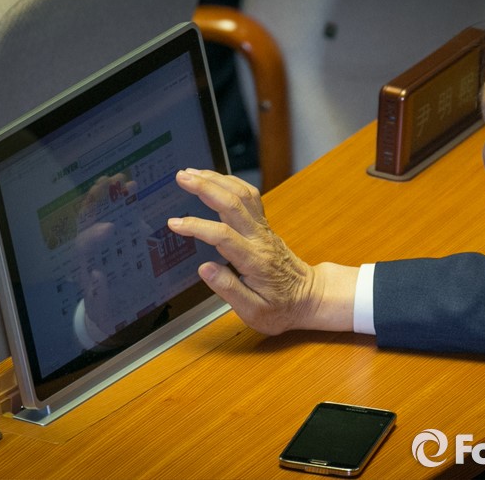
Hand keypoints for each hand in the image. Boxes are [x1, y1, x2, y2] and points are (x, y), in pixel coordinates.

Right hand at [167, 169, 356, 334]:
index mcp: (254, 261)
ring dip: (217, 180)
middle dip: (205, 187)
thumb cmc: (281, 307)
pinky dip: (232, 183)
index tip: (175, 223)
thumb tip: (205, 268)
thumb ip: (228, 289)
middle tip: (182, 177)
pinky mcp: (264, 226)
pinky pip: (250, 197)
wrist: (308, 297)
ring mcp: (264, 229)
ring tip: (192, 173)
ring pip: (242, 194)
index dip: (197, 226)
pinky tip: (216, 179)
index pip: (223, 236)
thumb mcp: (254, 311)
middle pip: (233, 204)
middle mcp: (260, 239)